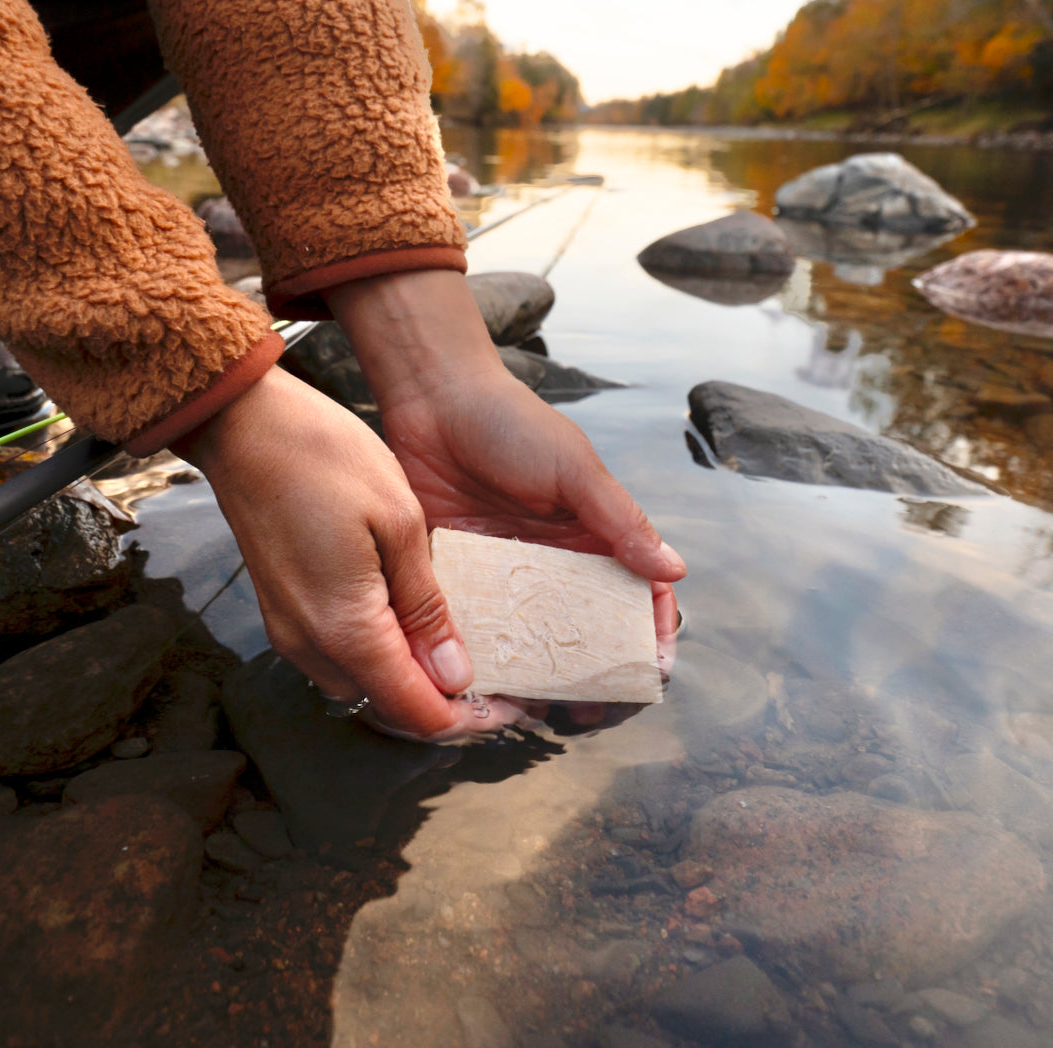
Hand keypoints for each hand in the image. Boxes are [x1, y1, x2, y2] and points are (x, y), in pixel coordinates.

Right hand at [172, 366, 515, 739]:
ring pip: (359, 682)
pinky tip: (407, 619)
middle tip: (491, 678)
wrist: (244, 423)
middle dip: (439, 702)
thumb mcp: (399, 521)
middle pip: (386, 704)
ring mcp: (289, 628)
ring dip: (406, 677)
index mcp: (345, 627)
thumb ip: (426, 605)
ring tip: (455, 647)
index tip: (507, 709)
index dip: (465, 719)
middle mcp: (310, 643)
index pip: (414, 709)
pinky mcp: (281, 608)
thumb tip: (453, 673)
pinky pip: (336, 653)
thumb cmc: (323, 456)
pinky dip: (377, 652)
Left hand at [327, 269, 685, 724]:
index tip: (651, 669)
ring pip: (527, 636)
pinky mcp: (456, 574)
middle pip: (581, 628)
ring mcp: (503, 571)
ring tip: (537, 707)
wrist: (432, 398)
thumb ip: (620, 521)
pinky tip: (481, 680)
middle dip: (592, 669)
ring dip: (535, 670)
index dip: (647, 632)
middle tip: (592, 708)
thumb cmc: (511, 423)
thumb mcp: (574, 468)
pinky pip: (472, 623)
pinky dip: (479, 651)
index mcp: (590, 535)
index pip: (633, 593)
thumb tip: (674, 572)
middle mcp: (550, 561)